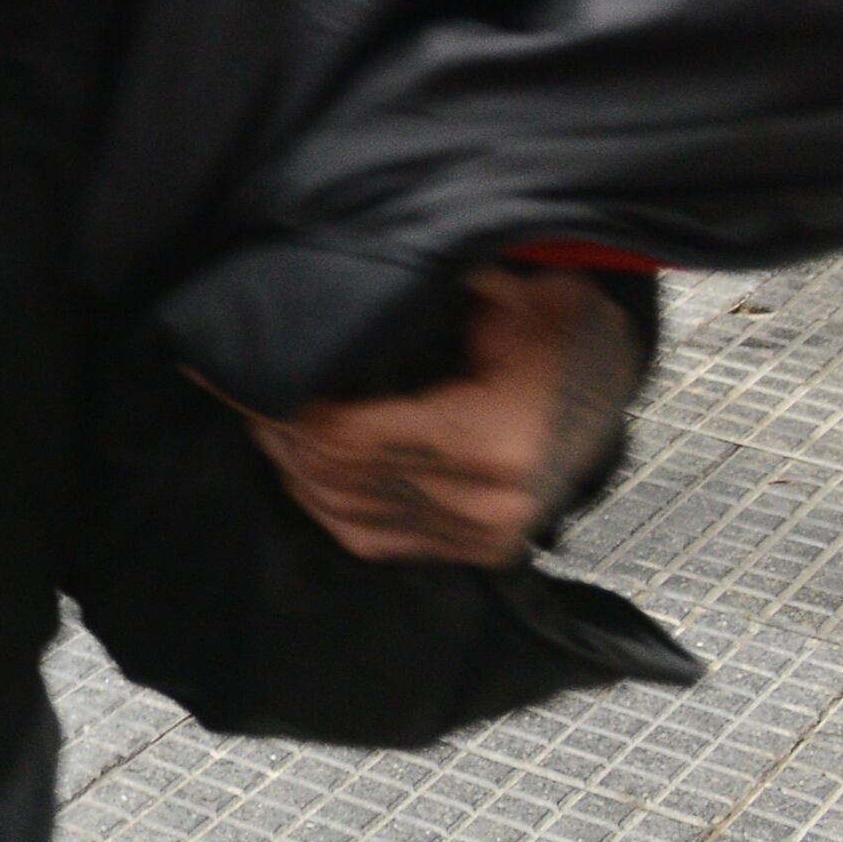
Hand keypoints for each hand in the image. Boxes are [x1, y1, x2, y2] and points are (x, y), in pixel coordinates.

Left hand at [236, 263, 637, 566]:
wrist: (613, 378)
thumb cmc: (557, 324)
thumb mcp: (504, 290)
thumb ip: (423, 293)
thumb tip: (321, 296)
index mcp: (490, 441)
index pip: (343, 438)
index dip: (276, 406)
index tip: (229, 370)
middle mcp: (484, 505)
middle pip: (334, 478)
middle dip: (274, 432)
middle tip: (234, 387)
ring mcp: (482, 537)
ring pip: (342, 516)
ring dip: (291, 469)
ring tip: (263, 419)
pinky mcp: (476, 551)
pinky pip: (371, 540)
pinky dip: (325, 503)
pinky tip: (302, 462)